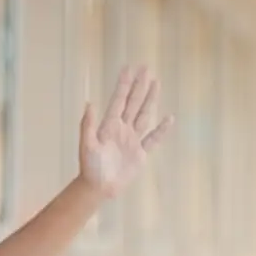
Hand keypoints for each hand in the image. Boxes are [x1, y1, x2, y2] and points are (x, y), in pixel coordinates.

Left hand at [78, 65, 173, 197]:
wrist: (98, 187)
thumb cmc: (90, 167)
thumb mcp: (87, 145)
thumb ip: (88, 125)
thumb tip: (89, 103)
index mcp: (109, 125)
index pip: (119, 100)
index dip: (124, 84)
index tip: (129, 68)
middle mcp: (122, 129)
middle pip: (133, 102)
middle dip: (139, 85)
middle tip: (146, 68)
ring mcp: (132, 140)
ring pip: (144, 115)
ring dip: (150, 99)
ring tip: (156, 83)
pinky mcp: (140, 153)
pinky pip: (153, 139)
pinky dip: (161, 130)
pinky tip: (169, 119)